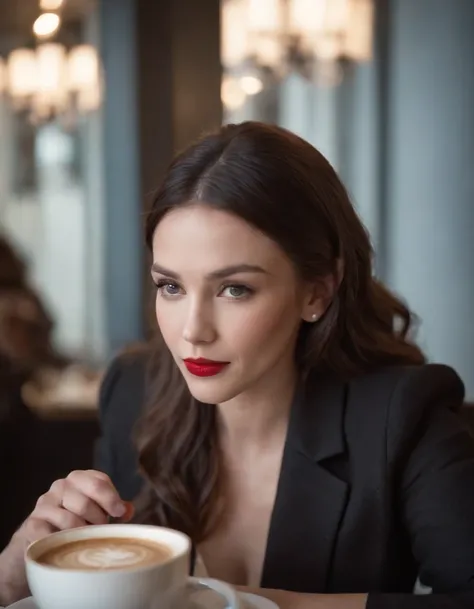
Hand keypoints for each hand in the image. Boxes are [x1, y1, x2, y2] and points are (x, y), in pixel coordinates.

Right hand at [0, 470, 132, 605]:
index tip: (119, 513)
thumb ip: (114, 507)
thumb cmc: (77, 521)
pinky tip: (65, 546)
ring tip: (85, 540)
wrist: (40, 536)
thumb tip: (128, 510)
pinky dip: (61, 542)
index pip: (99, 482)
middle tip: (100, 530)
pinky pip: (50, 534)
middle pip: (85, 502)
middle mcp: (60, 486)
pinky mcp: (32, 523)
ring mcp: (44, 503)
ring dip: (82, 534)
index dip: (112, 499)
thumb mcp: (97, 510)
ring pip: (70, 520)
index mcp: (79, 478)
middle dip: (97, 520)